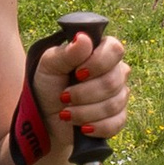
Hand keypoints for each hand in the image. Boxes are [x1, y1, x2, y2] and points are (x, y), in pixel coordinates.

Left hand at [33, 27, 127, 145]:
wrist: (44, 119)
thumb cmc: (48, 86)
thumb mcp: (49, 66)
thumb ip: (67, 53)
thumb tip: (83, 38)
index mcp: (100, 52)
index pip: (115, 49)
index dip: (98, 63)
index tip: (77, 73)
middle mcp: (114, 71)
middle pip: (113, 81)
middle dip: (83, 93)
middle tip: (63, 97)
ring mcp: (119, 95)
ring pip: (114, 104)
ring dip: (84, 112)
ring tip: (65, 113)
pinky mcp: (118, 118)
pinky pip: (117, 123)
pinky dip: (96, 127)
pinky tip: (82, 127)